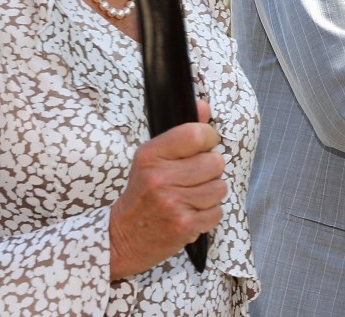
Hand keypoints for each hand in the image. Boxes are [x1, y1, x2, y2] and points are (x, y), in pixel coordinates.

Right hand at [109, 100, 225, 279]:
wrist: (124, 236)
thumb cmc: (142, 192)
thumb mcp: (153, 157)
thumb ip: (181, 131)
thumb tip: (204, 107)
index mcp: (151, 155)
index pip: (196, 134)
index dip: (209, 138)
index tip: (204, 146)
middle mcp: (160, 178)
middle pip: (214, 162)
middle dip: (211, 169)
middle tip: (195, 177)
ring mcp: (173, 203)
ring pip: (219, 188)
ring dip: (212, 192)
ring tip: (192, 196)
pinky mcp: (184, 225)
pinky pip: (217, 212)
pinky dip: (209, 213)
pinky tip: (192, 212)